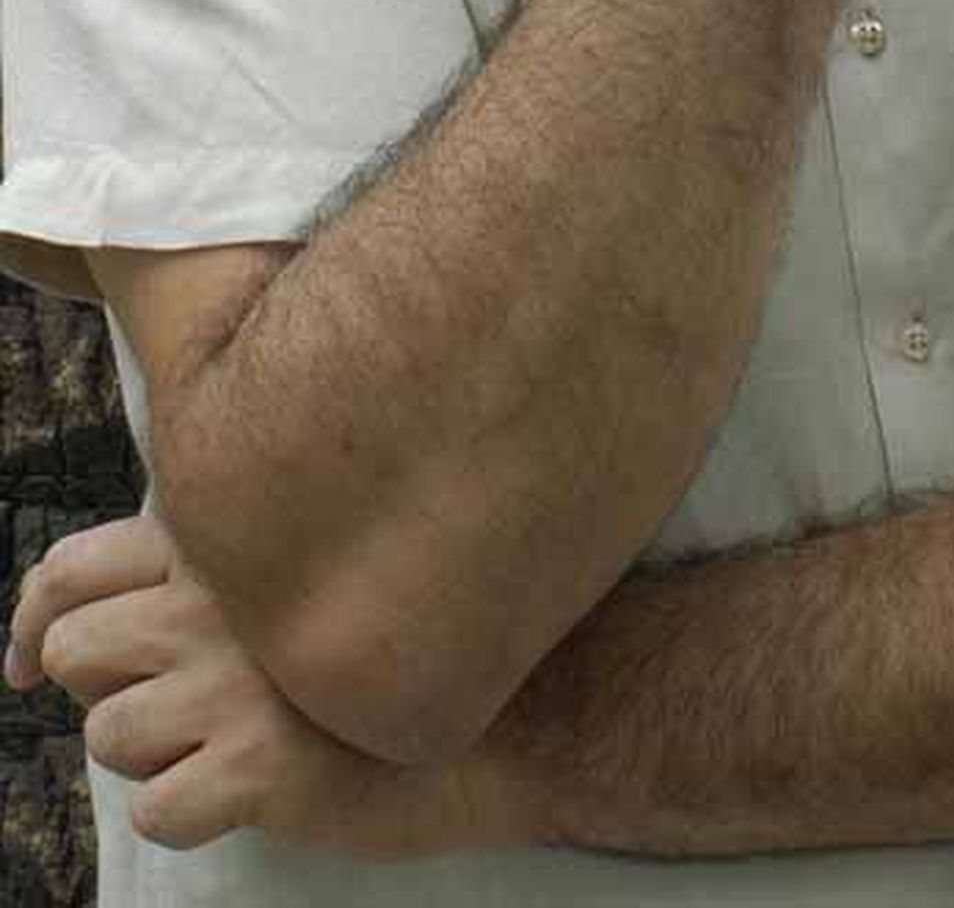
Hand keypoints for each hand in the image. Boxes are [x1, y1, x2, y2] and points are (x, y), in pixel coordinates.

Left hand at [7, 517, 499, 860]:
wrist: (502, 714)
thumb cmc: (383, 644)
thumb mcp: (287, 574)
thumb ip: (195, 569)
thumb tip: (61, 620)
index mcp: (220, 543)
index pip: (69, 568)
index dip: (34, 620)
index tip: (27, 659)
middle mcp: (217, 598)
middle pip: (72, 653)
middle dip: (109, 689)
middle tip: (178, 703)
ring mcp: (235, 679)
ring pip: (107, 736)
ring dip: (157, 755)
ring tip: (234, 742)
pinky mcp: (257, 763)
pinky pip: (156, 810)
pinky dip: (192, 815)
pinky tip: (252, 790)